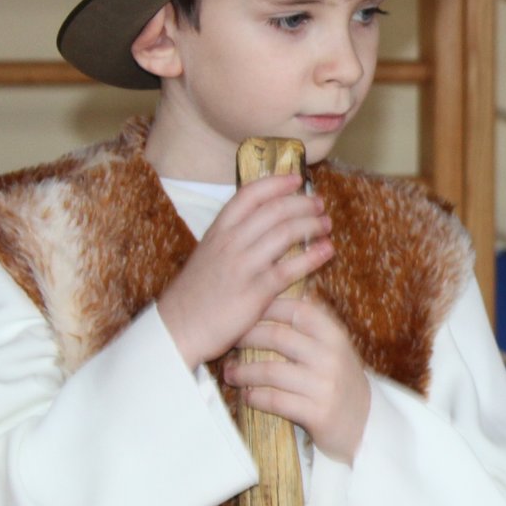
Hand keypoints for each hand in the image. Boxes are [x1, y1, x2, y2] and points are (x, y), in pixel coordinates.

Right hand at [157, 173, 332, 368]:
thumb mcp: (209, 254)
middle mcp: (230, 242)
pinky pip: (291, 268)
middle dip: (302, 202)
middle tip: (319, 203)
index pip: (249, 194)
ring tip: (326, 224)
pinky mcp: (256, 291)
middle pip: (274, 209)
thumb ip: (232, 237)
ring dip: (312, 224)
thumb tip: (263, 222)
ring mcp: (243, 265)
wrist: (178, 327)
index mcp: (218, 230)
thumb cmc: (197, 292)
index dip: (276, 182)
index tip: (296, 178)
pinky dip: (313, 256)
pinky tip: (327, 250)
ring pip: (286, 232)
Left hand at [224, 297, 371, 463]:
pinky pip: (275, 400)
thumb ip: (311, 328)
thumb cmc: (338, 381)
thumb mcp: (334, 349)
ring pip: (270, 371)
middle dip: (246, 338)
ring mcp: (325, 386)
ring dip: (243, 372)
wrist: (364, 423)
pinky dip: (254, 398)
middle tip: (229, 342)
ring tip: (230, 373)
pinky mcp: (318, 413)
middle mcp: (332, 358)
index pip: (298, 310)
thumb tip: (276, 295)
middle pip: (278, 337)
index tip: (246, 310)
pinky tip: (247, 396)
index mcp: (335, 336)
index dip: (268, 307)